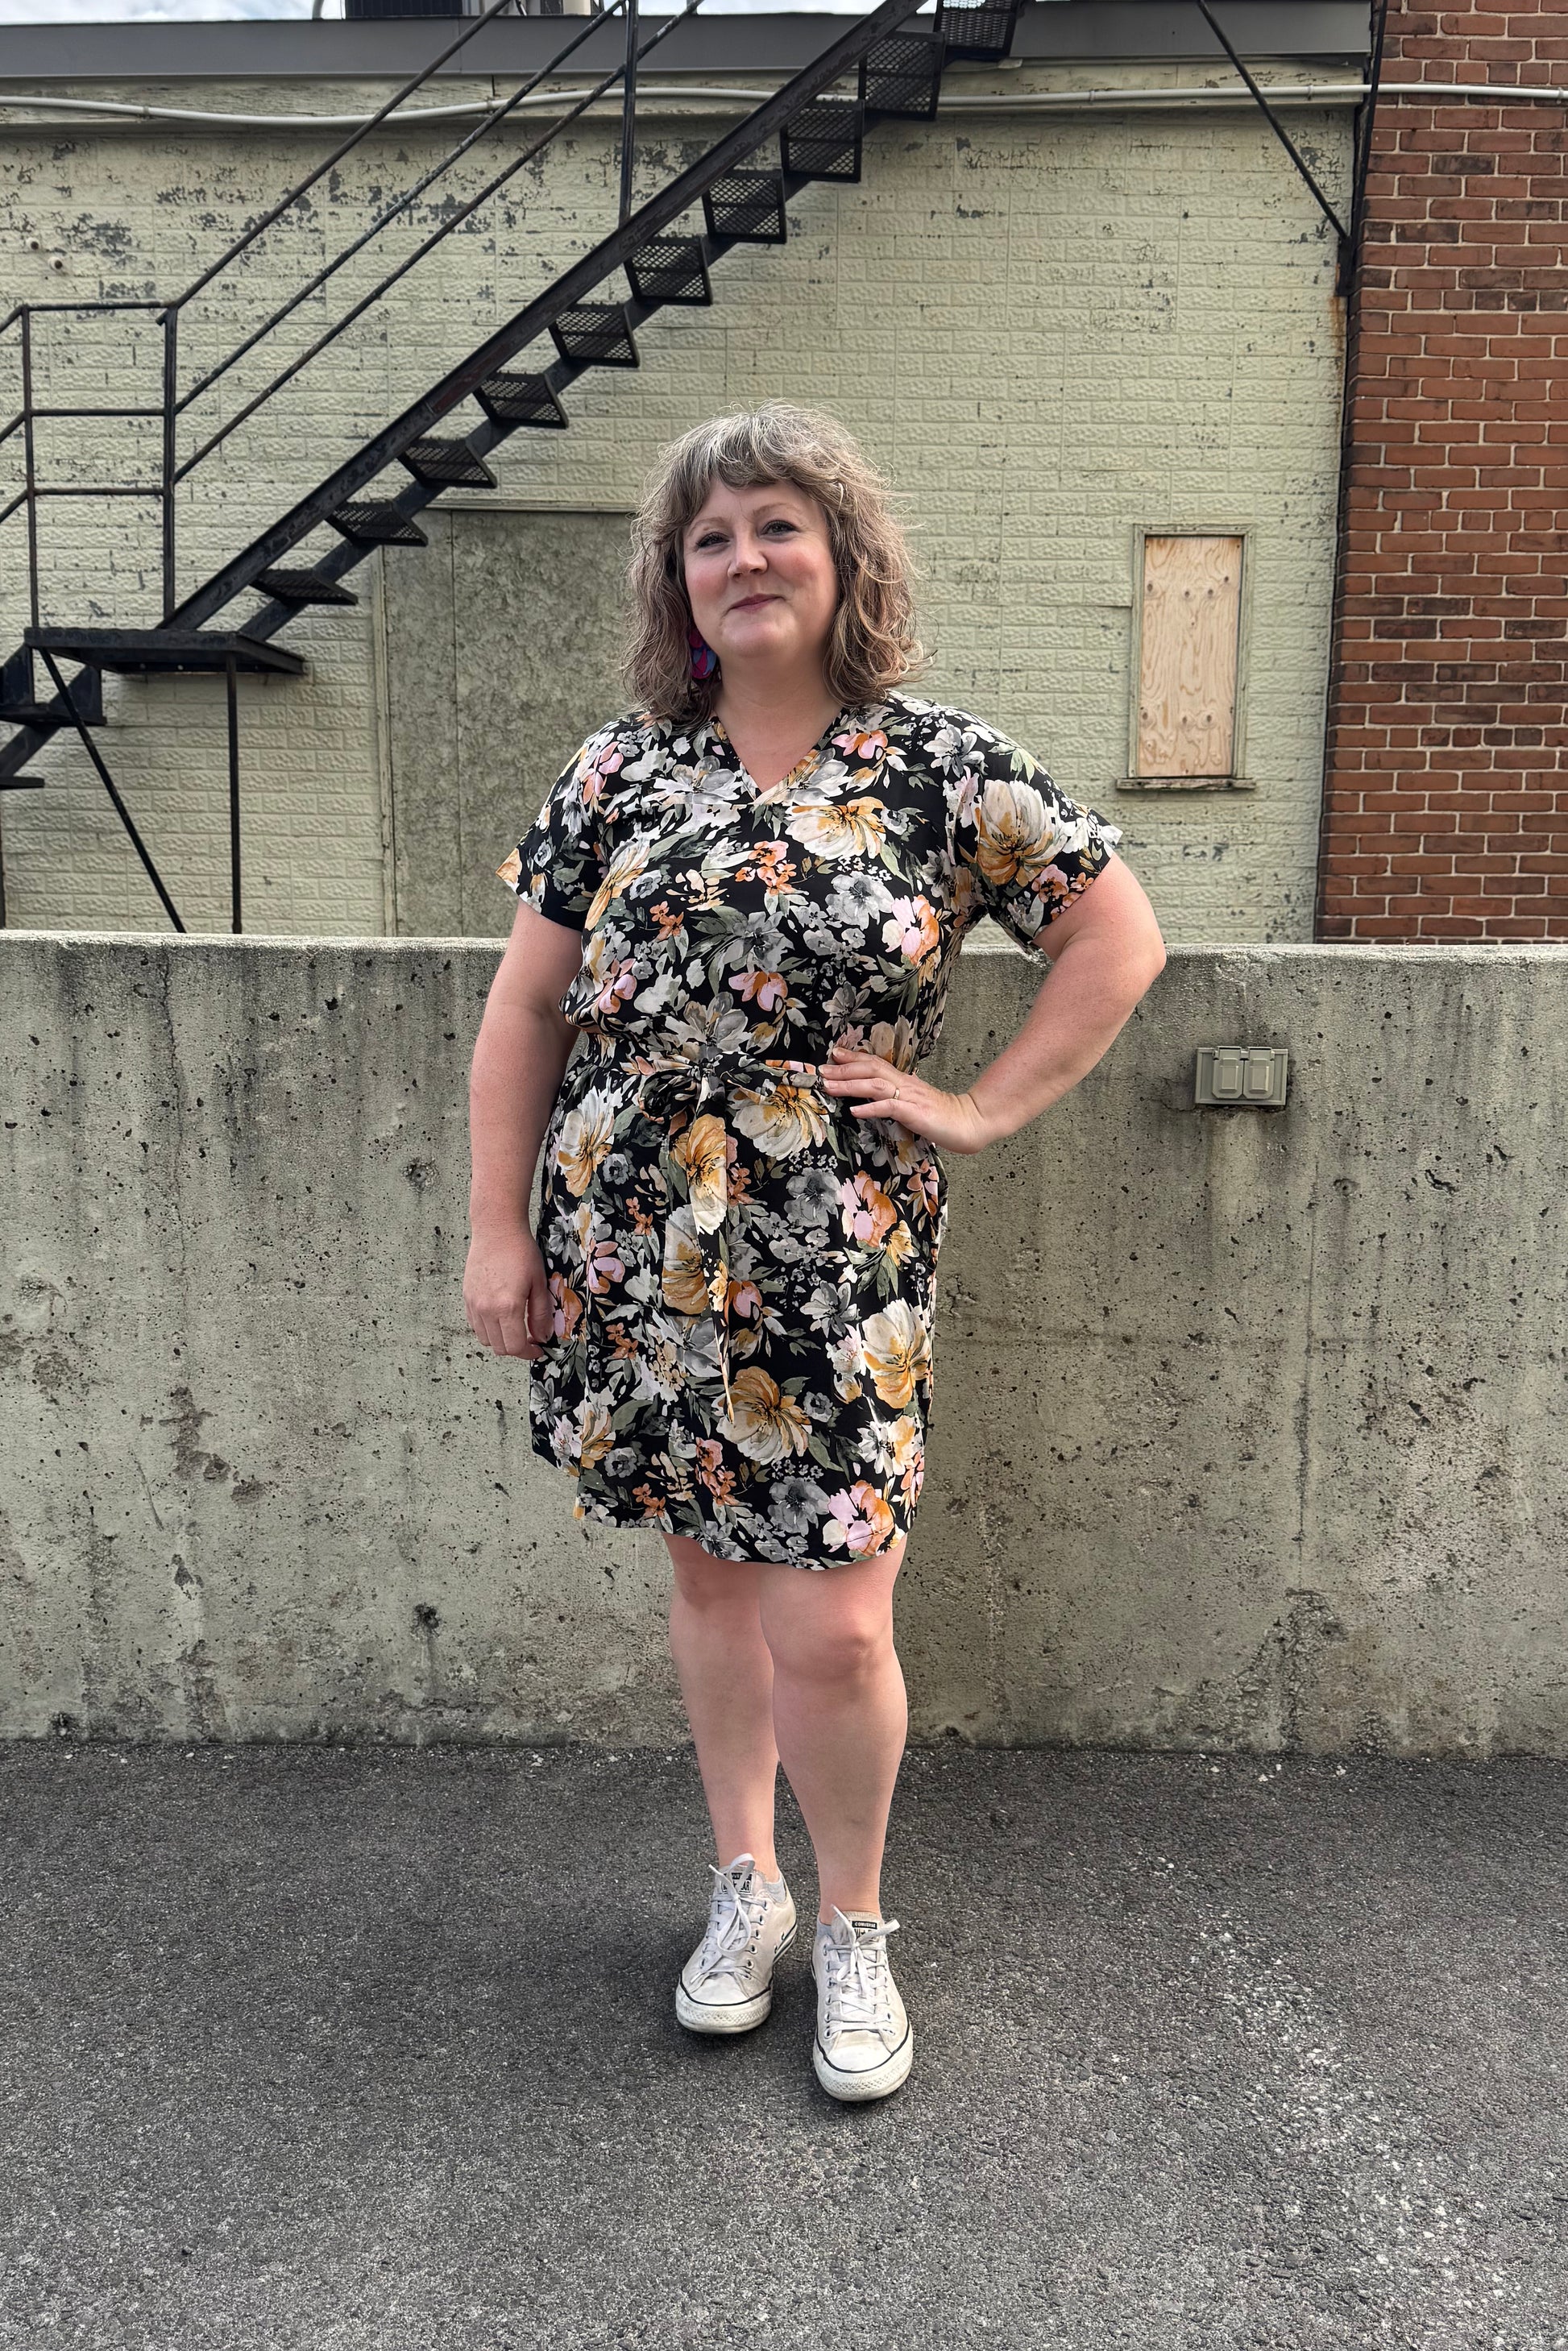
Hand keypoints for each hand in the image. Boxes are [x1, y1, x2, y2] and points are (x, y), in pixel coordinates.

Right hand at [463, 1223, 552, 1359]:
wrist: (497, 1230)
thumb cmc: (520, 1252)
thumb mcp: (539, 1284)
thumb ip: (541, 1314)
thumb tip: (542, 1337)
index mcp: (507, 1307)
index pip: (514, 1347)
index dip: (528, 1353)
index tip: (537, 1349)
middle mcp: (486, 1309)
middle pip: (499, 1347)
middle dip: (516, 1348)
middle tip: (529, 1339)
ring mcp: (473, 1304)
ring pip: (485, 1339)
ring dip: (500, 1339)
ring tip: (514, 1327)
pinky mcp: (467, 1297)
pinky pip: (475, 1324)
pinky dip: (487, 1328)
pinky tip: (499, 1316)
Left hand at [817, 1040, 993, 1154]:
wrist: (970, 1122)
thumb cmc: (943, 1115)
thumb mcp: (916, 1102)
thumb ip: (899, 1096)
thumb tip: (881, 1095)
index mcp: (905, 1081)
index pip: (875, 1063)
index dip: (853, 1058)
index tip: (833, 1054)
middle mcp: (905, 1084)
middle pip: (871, 1069)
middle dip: (844, 1069)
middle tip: (821, 1070)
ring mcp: (910, 1097)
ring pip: (875, 1085)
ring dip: (849, 1085)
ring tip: (829, 1086)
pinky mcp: (915, 1113)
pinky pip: (889, 1107)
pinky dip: (870, 1108)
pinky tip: (854, 1111)